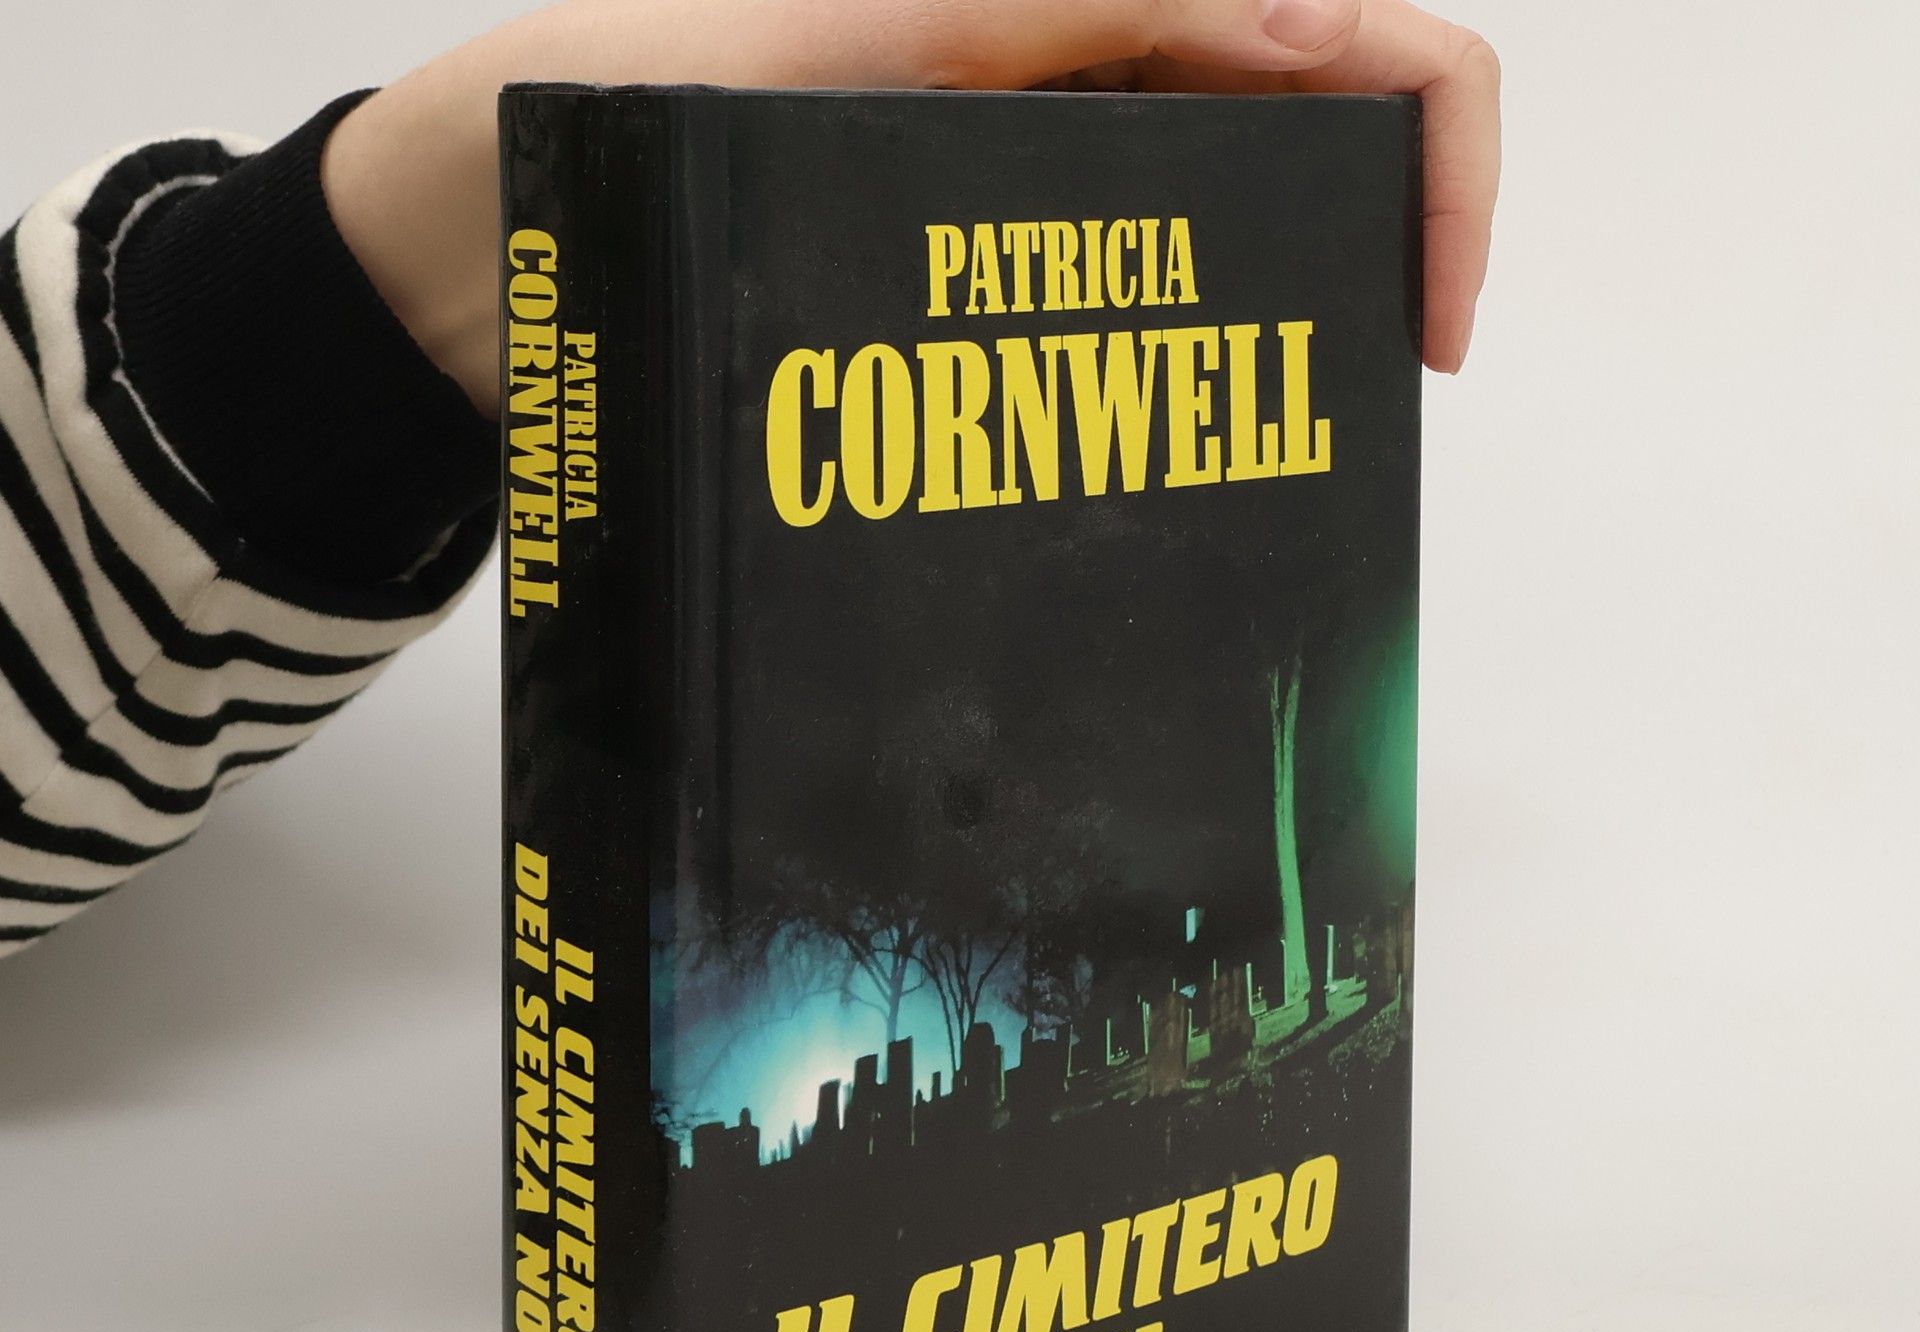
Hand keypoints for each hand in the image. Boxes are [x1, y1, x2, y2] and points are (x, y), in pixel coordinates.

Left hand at [324, 0, 1498, 413]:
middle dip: (1365, 244)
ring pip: (1201, 226)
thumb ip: (1021, 14)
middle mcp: (1035, 75)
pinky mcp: (939, 276)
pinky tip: (1149, 459)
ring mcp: (992, 181)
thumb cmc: (588, 122)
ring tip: (1274, 452)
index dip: (1426, 144)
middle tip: (1361, 402)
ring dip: (1266, 324)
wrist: (455, 257)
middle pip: (1285, 127)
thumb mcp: (805, 48)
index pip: (1311, 20)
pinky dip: (1147, 374)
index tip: (1430, 308)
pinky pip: (1089, 308)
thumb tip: (1275, 17)